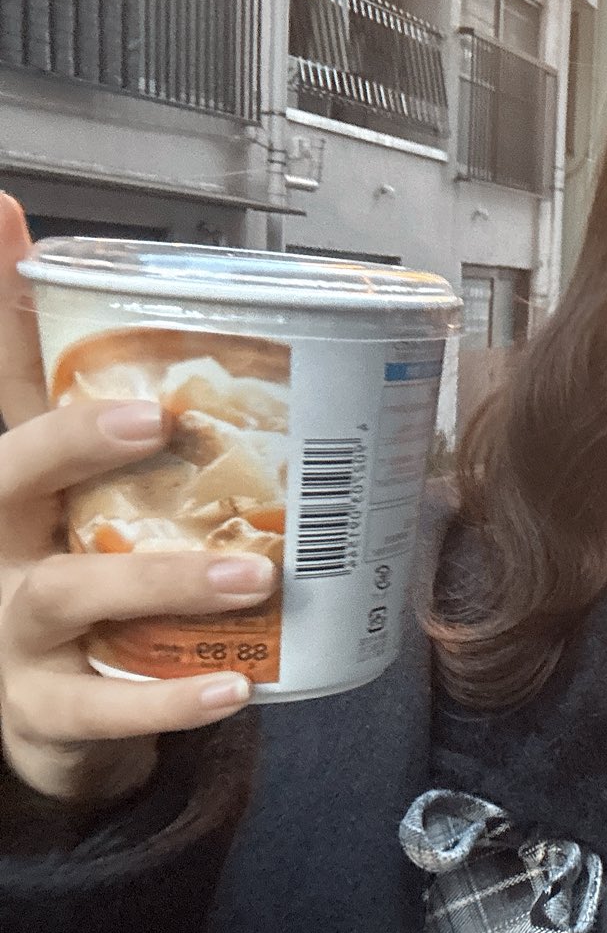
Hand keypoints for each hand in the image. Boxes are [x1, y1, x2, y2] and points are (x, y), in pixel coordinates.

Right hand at [0, 194, 270, 807]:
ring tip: (256, 575)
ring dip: (165, 579)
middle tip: (159, 417)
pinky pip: (105, 709)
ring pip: (72, 593)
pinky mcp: (46, 712)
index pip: (2, 379)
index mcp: (15, 481)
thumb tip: (130, 275)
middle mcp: (0, 543)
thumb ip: (114, 406)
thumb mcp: (86, 493)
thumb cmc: (80, 579)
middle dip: (74, 440)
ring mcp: (14, 631)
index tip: (5, 213)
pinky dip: (171, 700)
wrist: (51, 719)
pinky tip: (235, 687)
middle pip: (7, 475)